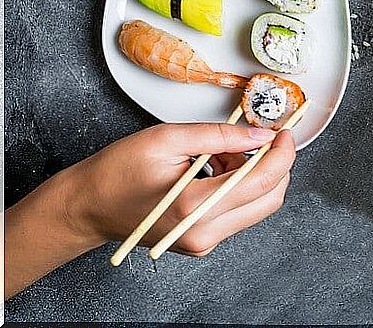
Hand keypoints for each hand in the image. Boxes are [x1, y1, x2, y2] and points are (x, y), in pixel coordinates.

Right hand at [5, 123, 295, 298]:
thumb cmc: (117, 172)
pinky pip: (238, 211)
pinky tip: (213, 167)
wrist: (87, 207)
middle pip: (270, 198)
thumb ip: (220, 136)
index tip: (285, 132)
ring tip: (219, 152)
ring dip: (253, 173)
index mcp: (194, 207)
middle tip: (259, 137)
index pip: (262, 181)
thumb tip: (261, 134)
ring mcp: (204, 241)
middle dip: (274, 164)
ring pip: (258, 205)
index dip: (282, 153)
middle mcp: (204, 232)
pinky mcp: (202, 240)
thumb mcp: (168, 138)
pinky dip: (237, 185)